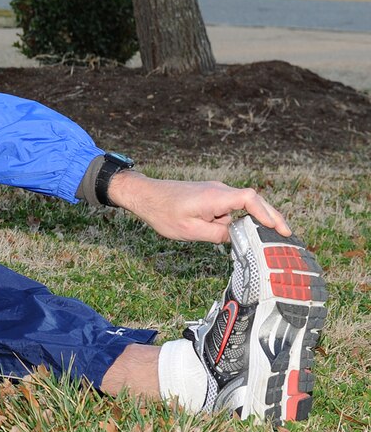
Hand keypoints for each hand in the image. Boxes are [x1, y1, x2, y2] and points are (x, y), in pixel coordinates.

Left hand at [108, 170, 290, 243]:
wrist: (144, 195)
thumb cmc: (163, 212)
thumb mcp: (190, 231)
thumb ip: (217, 235)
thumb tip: (238, 238)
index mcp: (215, 197)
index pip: (250, 199)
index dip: (267, 213)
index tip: (280, 228)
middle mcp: (219, 190)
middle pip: (253, 201)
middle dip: (271, 217)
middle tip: (286, 234)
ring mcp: (215, 192)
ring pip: (241, 206)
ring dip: (252, 221)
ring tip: (267, 240)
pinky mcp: (210, 196)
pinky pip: (230, 207)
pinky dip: (239, 219)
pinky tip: (241, 235)